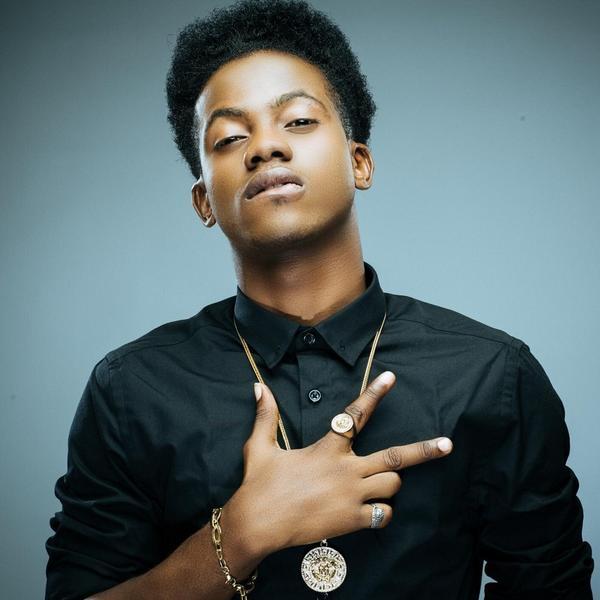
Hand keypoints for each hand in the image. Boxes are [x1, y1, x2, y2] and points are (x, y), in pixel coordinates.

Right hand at [223, 371, 452, 556]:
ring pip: (392, 485)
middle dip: (424, 451)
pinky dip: (383, 512)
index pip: (355, 415)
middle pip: (395, 457)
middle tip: (447, 444)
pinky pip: (383, 515)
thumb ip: (266, 415)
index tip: (391, 378)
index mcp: (327, 449)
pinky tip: (373, 510)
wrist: (258, 525)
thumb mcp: (259, 445)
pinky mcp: (353, 521)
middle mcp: (347, 470)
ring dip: (390, 482)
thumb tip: (258, 385)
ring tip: (379, 481)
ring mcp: (353, 497)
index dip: (374, 394)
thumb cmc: (259, 483)